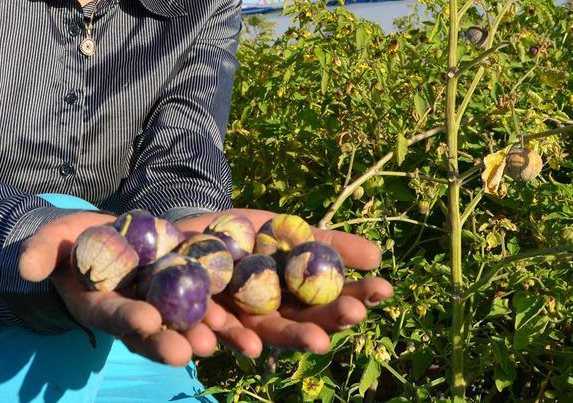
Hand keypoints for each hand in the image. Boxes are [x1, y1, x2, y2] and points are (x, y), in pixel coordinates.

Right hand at [19, 211, 245, 365]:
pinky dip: (232, 316)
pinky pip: (210, 303)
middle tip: (198, 351)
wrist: (96, 238)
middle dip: (177, 341)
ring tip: (239, 346)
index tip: (145, 322)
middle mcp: (134, 311)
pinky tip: (256, 329)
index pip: (114, 315)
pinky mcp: (185, 288)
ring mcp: (162, 302)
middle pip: (158, 331)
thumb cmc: (66, 243)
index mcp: (101, 305)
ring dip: (214, 335)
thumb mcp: (50, 241)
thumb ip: (40, 253)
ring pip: (190, 324)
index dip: (129, 319)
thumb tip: (24, 267)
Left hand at [175, 208, 393, 354]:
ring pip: (259, 334)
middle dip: (326, 323)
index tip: (383, 290)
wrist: (189, 228)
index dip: (356, 297)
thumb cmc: (246, 233)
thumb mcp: (289, 230)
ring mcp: (231, 320)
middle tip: (354, 316)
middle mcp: (264, 317)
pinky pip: (210, 328)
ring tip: (316, 342)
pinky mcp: (195, 318)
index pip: (327, 303)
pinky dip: (225, 335)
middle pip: (298, 325)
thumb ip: (328, 245)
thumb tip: (377, 256)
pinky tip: (248, 344)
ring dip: (289, 339)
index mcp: (289, 299)